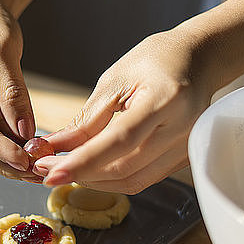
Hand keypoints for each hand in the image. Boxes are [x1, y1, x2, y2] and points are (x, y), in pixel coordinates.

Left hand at [33, 30, 215, 192]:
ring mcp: (186, 148)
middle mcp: (181, 128)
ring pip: (132, 182)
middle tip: (46, 168)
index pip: (119, 141)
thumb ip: (86, 121)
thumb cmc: (154, 62)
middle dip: (79, 173)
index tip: (49, 173)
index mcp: (165, 99)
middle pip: (124, 169)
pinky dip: (111, 179)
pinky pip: (142, 179)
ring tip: (63, 169)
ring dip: (92, 181)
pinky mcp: (183, 160)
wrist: (198, 61)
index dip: (82, 162)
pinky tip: (90, 169)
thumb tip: (54, 148)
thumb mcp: (114, 82)